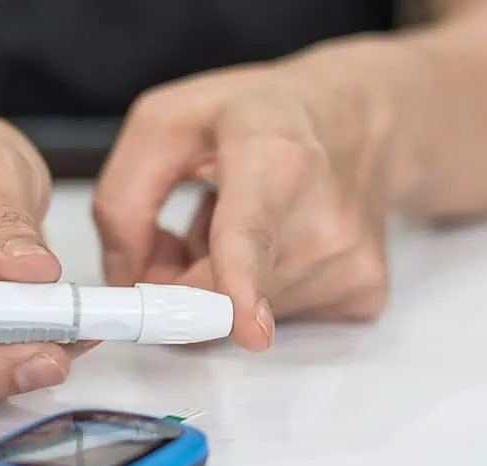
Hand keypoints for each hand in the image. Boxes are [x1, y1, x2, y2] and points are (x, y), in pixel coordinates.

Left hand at [93, 49, 394, 351]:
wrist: (361, 115)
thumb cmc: (262, 114)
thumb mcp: (165, 123)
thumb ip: (122, 200)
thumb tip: (127, 280)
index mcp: (272, 157)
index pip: (251, 233)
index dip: (242, 285)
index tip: (251, 330)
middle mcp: (324, 216)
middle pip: (218, 294)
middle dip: (179, 277)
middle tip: (190, 228)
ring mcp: (350, 262)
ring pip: (239, 317)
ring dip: (219, 284)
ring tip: (243, 225)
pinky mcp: (364, 292)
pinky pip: (277, 322)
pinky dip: (257, 295)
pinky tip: (273, 246)